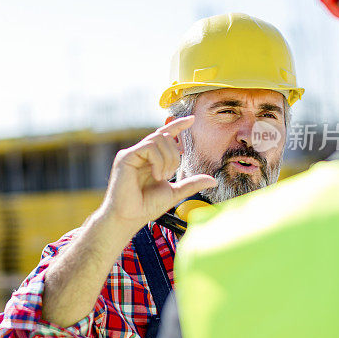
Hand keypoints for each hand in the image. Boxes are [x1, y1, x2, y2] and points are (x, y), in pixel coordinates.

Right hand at [98, 116, 216, 238]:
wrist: (129, 218)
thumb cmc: (146, 207)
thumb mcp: (174, 192)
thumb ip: (191, 184)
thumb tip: (213, 180)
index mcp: (149, 159)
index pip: (164, 135)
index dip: (177, 125)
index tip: (192, 120)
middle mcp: (140, 153)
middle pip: (164, 136)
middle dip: (174, 154)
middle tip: (170, 175)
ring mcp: (132, 154)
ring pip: (158, 138)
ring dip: (168, 158)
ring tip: (162, 176)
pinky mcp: (126, 157)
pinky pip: (149, 147)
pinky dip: (158, 161)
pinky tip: (156, 175)